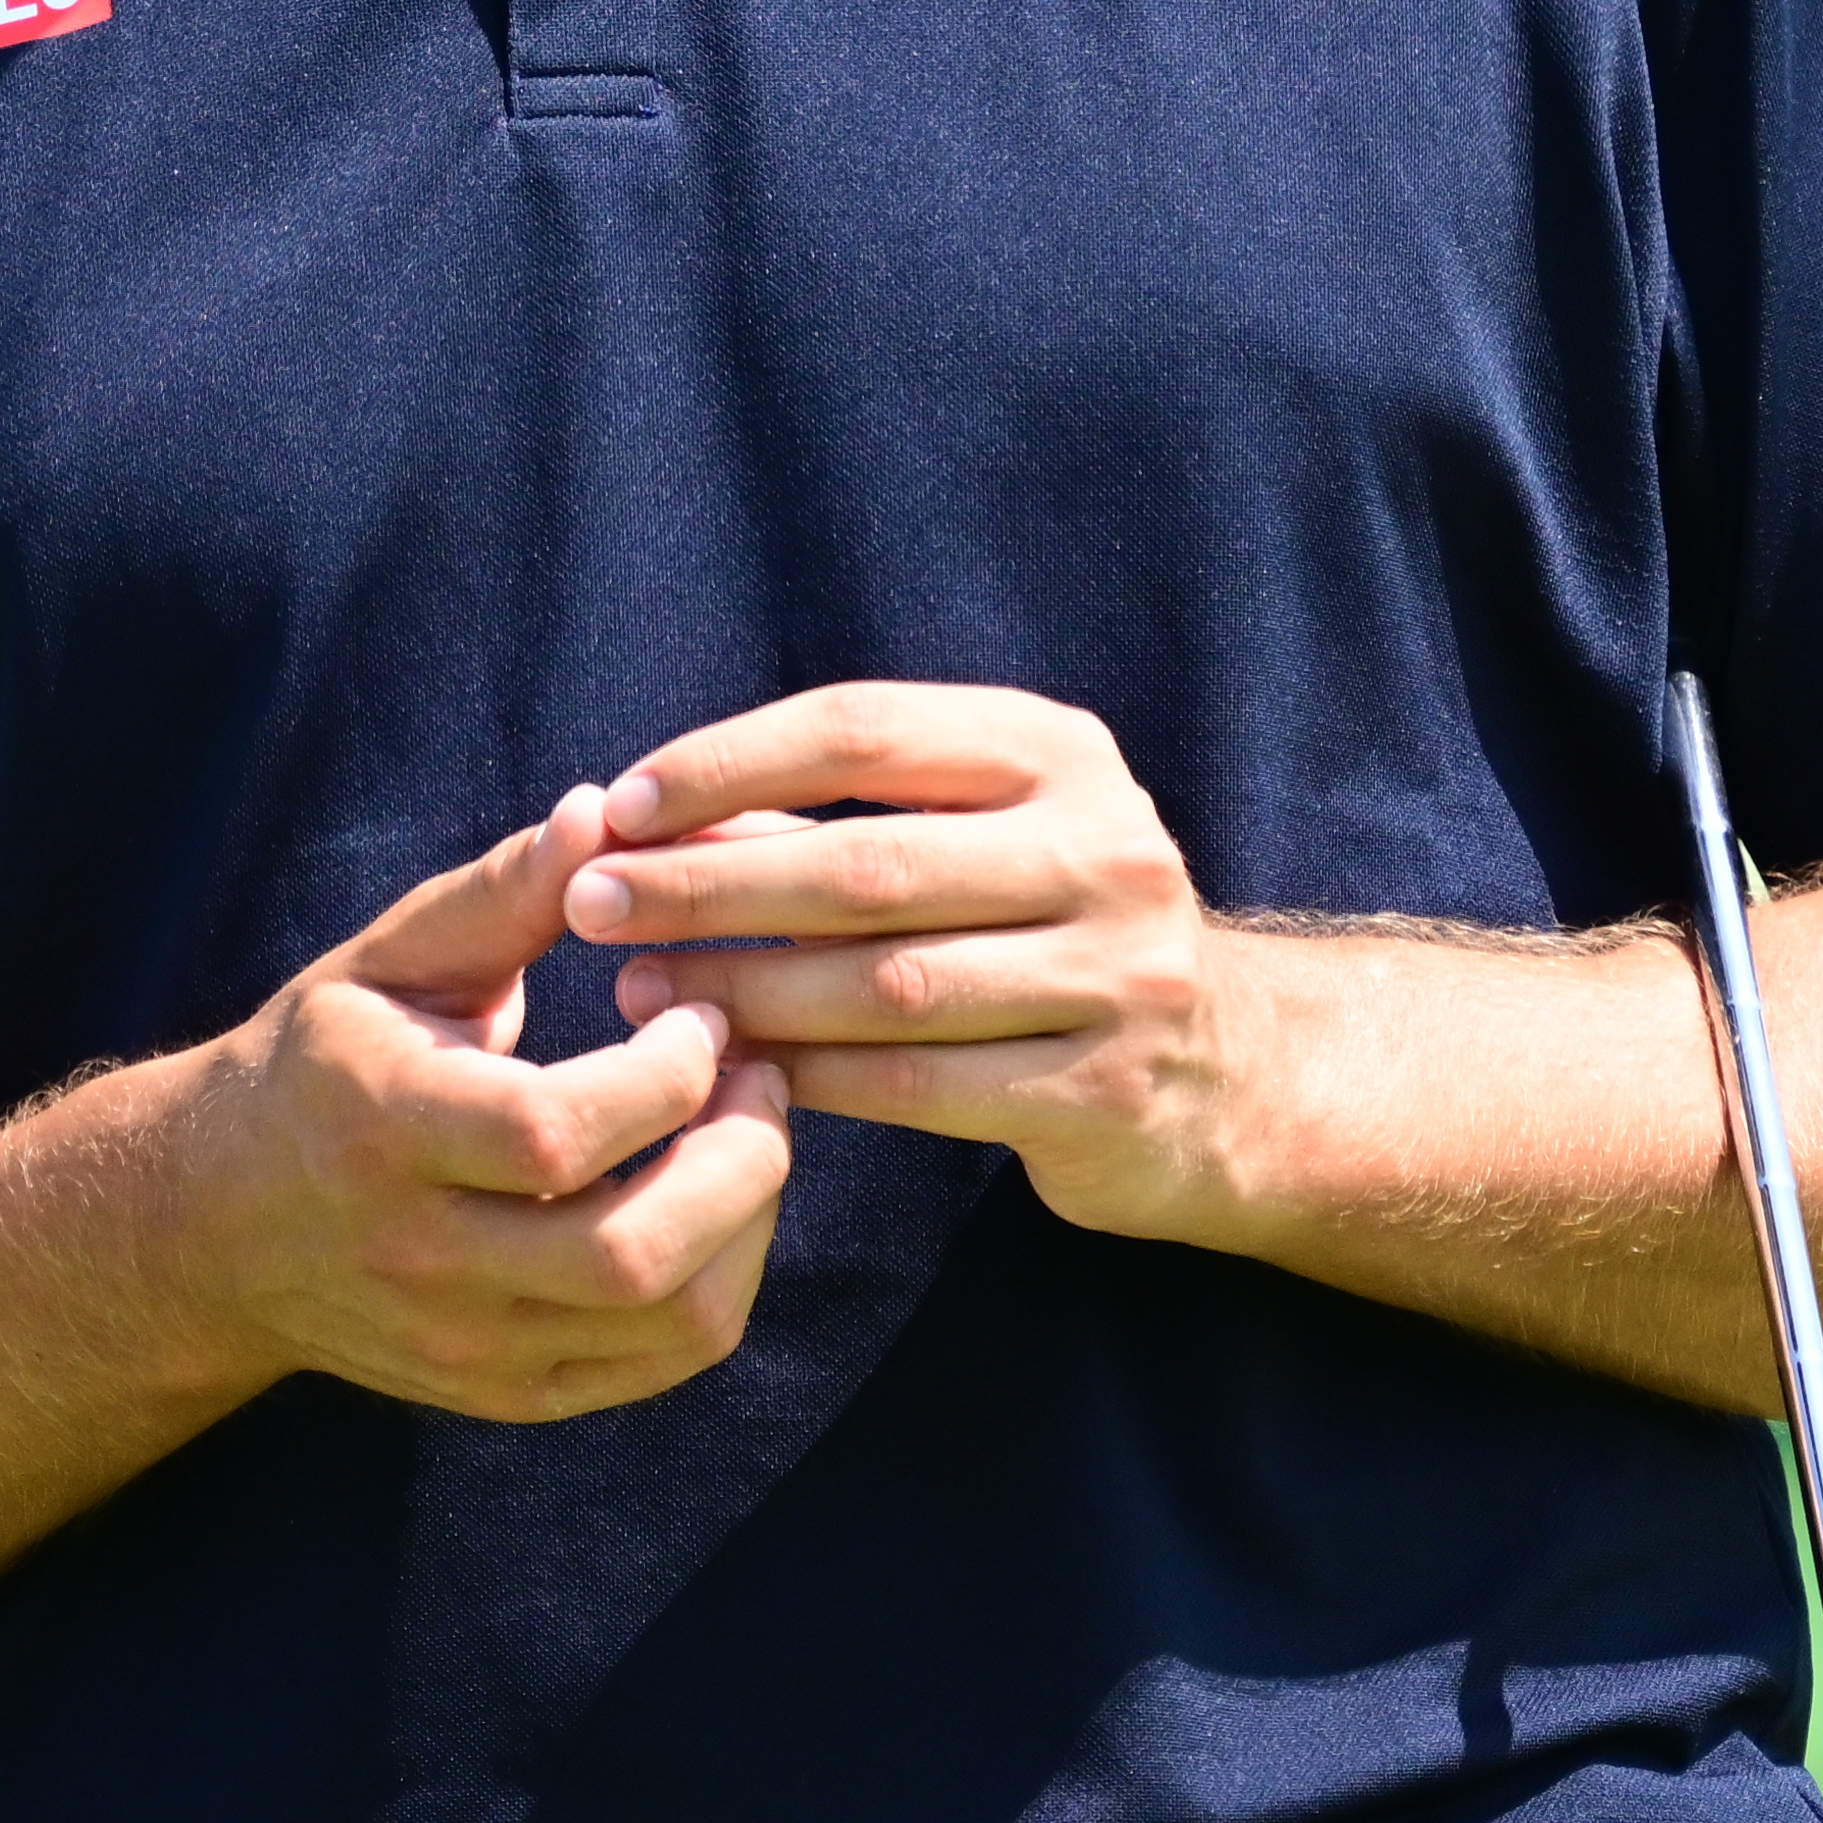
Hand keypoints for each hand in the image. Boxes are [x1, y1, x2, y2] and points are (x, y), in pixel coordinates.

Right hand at [154, 792, 794, 1420]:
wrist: (215, 1224)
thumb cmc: (325, 1061)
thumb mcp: (391, 958)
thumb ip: (505, 891)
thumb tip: (603, 813)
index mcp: (384, 1127)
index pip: (557, 1132)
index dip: (669, 1072)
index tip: (698, 1007)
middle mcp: (420, 1257)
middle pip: (631, 1252)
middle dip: (743, 1157)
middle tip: (759, 1073)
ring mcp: (466, 1343)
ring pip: (669, 1321)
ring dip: (752, 1221)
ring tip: (747, 1135)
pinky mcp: (505, 1392)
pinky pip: (661, 1364)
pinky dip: (724, 1281)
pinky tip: (716, 1204)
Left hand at [568, 684, 1291, 1249]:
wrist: (1231, 1075)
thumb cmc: (1050, 933)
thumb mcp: (985, 836)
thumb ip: (845, 821)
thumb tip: (652, 817)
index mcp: (1058, 754)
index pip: (865, 731)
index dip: (731, 763)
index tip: (620, 805)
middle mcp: (1102, 851)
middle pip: (865, 864)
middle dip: (709, 884)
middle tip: (591, 905)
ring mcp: (1118, 975)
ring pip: (886, 985)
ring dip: (744, 990)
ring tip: (638, 993)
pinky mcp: (1104, 1092)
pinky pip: (922, 1085)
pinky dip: (813, 1077)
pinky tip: (732, 1075)